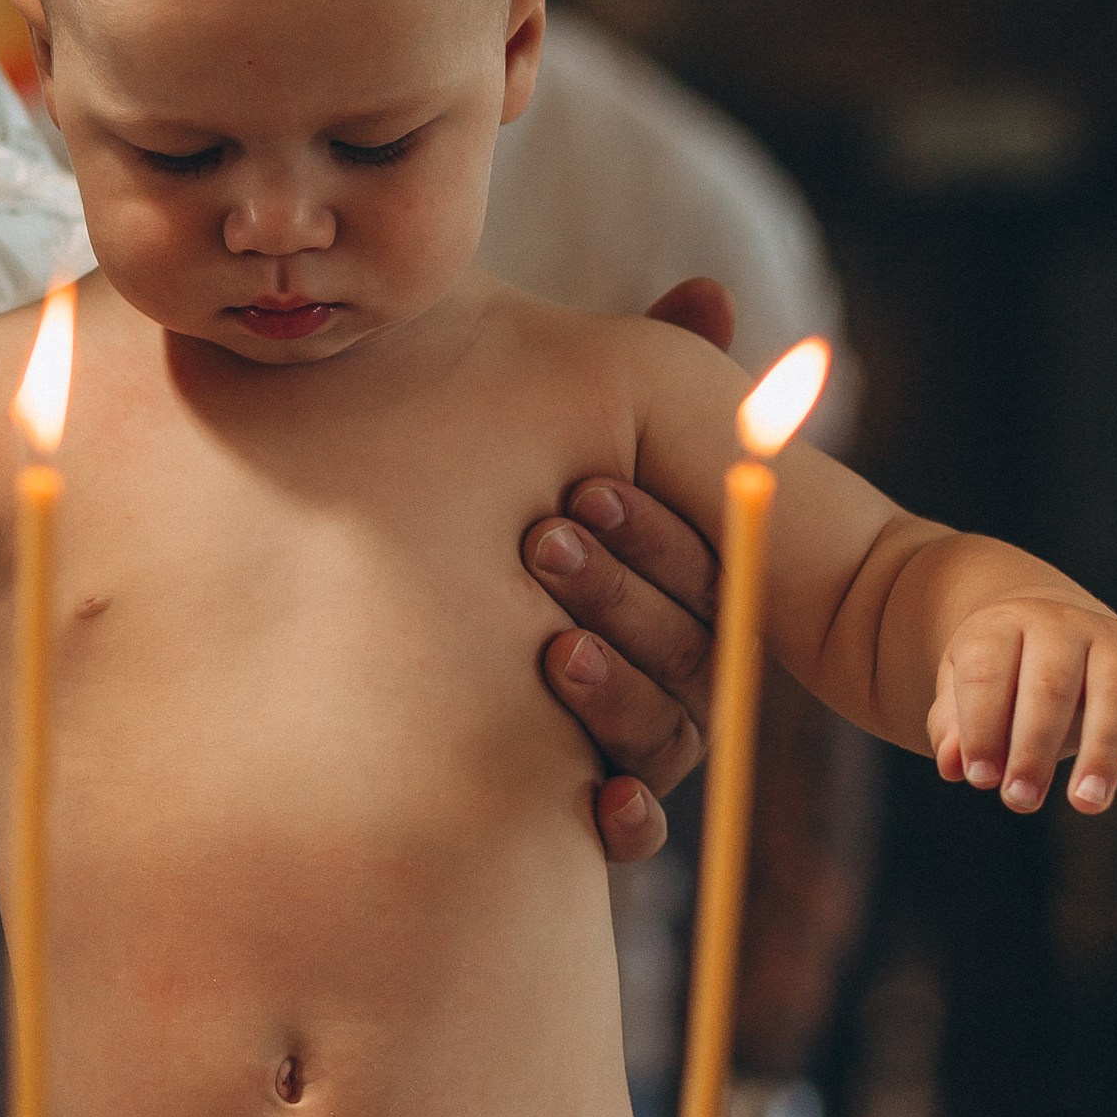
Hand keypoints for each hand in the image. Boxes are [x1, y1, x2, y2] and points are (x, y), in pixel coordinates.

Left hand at [523, 275, 733, 866]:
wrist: (407, 625)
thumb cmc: (517, 498)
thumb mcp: (574, 429)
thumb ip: (648, 364)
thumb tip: (710, 288)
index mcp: (679, 582)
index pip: (702, 568)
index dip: (651, 530)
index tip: (583, 487)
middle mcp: (667, 663)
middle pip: (684, 651)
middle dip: (623, 596)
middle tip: (543, 541)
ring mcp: (628, 735)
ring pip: (660, 734)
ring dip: (614, 697)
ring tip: (548, 652)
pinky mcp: (582, 804)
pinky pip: (632, 828)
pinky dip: (623, 821)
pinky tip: (596, 806)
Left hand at [931, 596, 1116, 815]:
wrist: (1053, 625)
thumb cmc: (1003, 672)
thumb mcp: (964, 686)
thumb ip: (952, 724)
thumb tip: (952, 766)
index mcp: (1002, 625)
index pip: (986, 674)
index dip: (980, 729)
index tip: (979, 779)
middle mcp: (1058, 624)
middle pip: (1048, 686)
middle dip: (1033, 748)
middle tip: (1019, 801)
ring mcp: (1110, 639)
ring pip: (1112, 694)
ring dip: (1101, 753)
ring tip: (1084, 803)